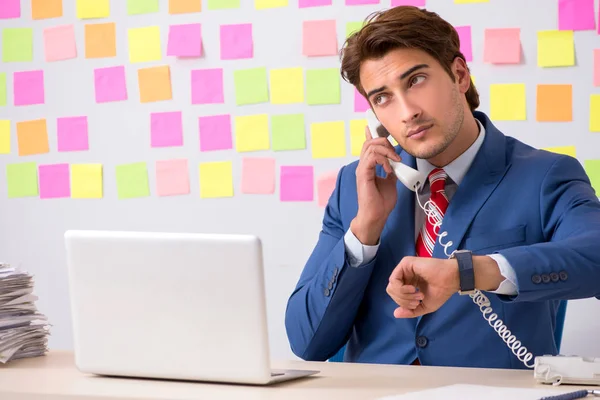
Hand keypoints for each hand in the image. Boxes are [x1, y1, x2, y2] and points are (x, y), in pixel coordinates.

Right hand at [351, 126, 400, 244]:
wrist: (376, 216)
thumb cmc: (380, 203)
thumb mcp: (390, 183)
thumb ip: (391, 171)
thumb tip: (396, 164)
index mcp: (368, 167)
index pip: (368, 145)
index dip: (372, 134)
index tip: (376, 126)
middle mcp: (363, 166)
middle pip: (370, 143)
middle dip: (385, 142)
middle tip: (396, 154)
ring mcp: (362, 169)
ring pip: (371, 147)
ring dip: (386, 150)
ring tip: (394, 161)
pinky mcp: (363, 174)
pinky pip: (372, 157)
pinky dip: (383, 159)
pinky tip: (388, 168)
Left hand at [386, 256, 459, 317]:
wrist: (450, 280)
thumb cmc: (440, 292)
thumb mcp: (424, 306)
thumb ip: (410, 311)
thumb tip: (395, 314)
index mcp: (408, 284)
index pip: (396, 296)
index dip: (404, 304)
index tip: (418, 303)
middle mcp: (405, 275)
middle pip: (392, 292)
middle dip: (403, 301)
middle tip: (417, 300)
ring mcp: (404, 268)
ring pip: (391, 287)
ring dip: (404, 295)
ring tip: (418, 294)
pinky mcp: (405, 263)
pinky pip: (393, 279)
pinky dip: (401, 288)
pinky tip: (413, 288)